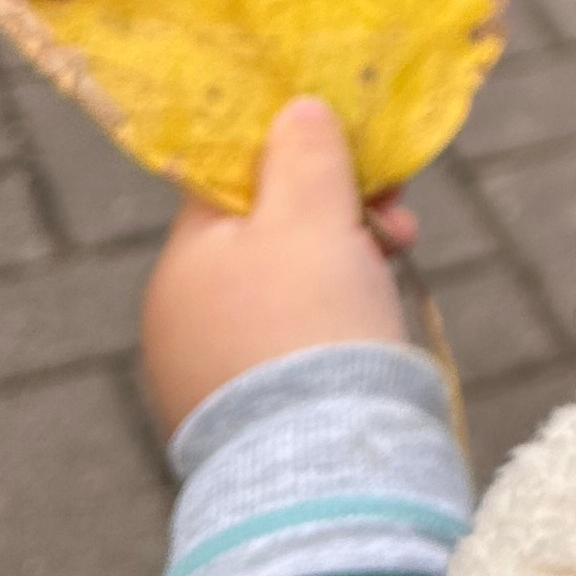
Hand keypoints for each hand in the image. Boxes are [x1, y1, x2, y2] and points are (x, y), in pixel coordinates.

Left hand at [140, 96, 419, 434]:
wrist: (320, 465)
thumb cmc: (312, 322)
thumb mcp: (314, 215)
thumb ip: (304, 152)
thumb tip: (294, 110)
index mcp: (182, 263)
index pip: (234, 183)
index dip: (299, 159)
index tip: (357, 161)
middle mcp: (179, 320)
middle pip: (266, 237)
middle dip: (337, 217)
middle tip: (395, 219)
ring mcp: (206, 375)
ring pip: (284, 291)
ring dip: (344, 266)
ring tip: (397, 265)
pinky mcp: (246, 419)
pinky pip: (290, 345)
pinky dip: (332, 326)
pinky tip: (372, 328)